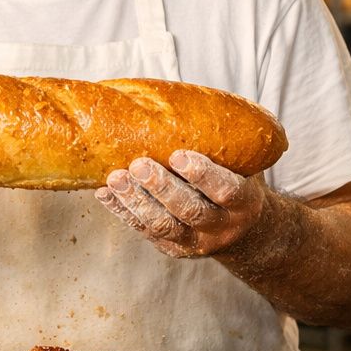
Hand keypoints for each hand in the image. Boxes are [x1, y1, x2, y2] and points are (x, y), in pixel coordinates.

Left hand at [94, 149, 265, 258]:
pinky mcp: (173, 248)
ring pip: (164, 225)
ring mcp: (196, 242)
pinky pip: (145, 231)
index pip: (226, 191)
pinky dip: (123, 212)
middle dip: (162, 187)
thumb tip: (182, 102)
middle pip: (190, 210)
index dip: (202, 174)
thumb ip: (222, 145)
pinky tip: (106, 194)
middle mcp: (222, 227)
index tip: (178, 155)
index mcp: (245, 203)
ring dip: (137, 201)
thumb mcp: (241, 166)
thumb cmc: (235, 182)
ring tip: (116, 178)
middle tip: (139, 165)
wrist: (242, 230)